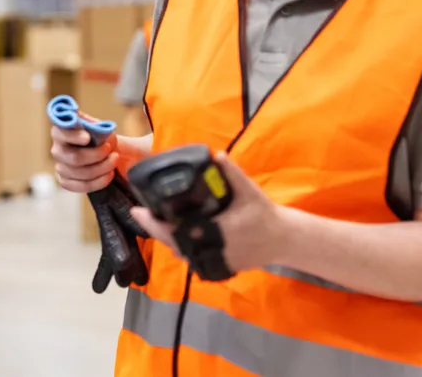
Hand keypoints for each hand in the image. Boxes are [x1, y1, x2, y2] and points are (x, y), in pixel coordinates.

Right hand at [50, 116, 119, 192]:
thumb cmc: (99, 137)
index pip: (61, 134)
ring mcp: (60, 167)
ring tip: (114, 160)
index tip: (87, 138)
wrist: (105, 152)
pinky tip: (109, 174)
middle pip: (74, 158)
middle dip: (96, 155)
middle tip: (110, 149)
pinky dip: (99, 182)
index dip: (73, 137)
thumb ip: (91, 124)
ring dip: (102, 168)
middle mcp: (56, 150)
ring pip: (81, 173)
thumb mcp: (97, 126)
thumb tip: (85, 122)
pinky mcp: (66, 182)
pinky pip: (82, 186)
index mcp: (60, 131)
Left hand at [130, 152, 288, 274]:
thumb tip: (217, 154)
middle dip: (155, 230)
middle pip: (174, 244)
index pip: (178, 232)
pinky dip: (180, 248)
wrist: (282, 240)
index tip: (140, 211)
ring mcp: (215, 261)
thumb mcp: (250, 191)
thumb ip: (233, 173)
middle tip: (140, 214)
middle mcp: (212, 250)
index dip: (156, 224)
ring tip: (151, 222)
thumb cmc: (264, 214)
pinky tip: (171, 236)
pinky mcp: (219, 266)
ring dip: (166, 239)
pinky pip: (193, 260)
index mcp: (216, 231)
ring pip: (182, 254)